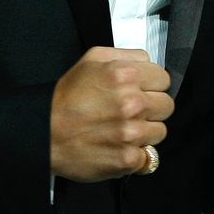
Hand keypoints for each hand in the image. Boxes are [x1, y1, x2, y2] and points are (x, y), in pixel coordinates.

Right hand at [50, 47, 173, 181]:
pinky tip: (118, 145)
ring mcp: (132, 133)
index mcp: (125, 75)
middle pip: (167, 105)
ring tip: (123, 128)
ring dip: (146, 131)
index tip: (141, 90)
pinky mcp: (128, 159)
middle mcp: (132, 103)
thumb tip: (148, 61)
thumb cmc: (67, 96)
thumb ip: (125, 55)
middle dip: (152, 107)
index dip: (152, 84)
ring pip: (160, 131)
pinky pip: (148, 156)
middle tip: (132, 110)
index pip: (164, 79)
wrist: (46, 132)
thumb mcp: (92, 58)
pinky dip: (136, 154)